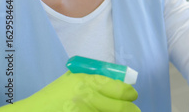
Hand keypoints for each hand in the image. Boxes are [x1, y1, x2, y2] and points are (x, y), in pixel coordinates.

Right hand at [0, 71, 138, 111]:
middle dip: (131, 109)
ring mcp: (86, 111)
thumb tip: (118, 82)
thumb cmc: (53, 95)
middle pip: (120, 107)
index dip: (129, 93)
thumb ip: (93, 79)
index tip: (132, 95)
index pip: (118, 88)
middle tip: (135, 109)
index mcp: (87, 81)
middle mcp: (89, 98)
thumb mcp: (72, 79)